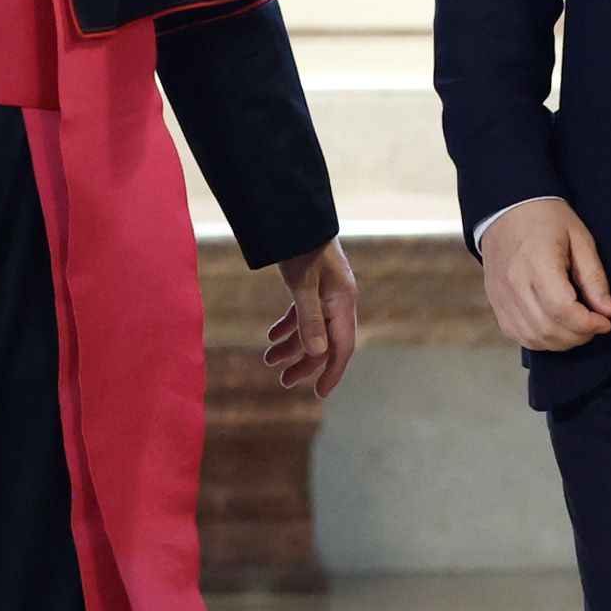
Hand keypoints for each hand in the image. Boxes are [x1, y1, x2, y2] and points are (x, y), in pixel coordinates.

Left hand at [265, 240, 360, 396]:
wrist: (295, 216)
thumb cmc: (301, 248)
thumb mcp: (303, 284)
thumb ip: (310, 319)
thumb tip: (318, 354)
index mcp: (342, 302)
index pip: (342, 346)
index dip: (331, 372)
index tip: (319, 394)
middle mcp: (338, 301)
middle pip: (325, 342)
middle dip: (305, 363)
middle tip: (283, 381)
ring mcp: (326, 293)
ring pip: (312, 329)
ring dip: (292, 346)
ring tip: (268, 359)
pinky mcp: (313, 285)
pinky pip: (303, 314)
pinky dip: (288, 326)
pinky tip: (272, 335)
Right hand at [478, 197, 610, 351]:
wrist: (506, 209)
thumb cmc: (545, 219)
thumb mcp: (580, 239)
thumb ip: (594, 277)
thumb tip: (608, 311)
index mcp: (537, 263)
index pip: (563, 310)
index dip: (588, 324)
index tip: (605, 321)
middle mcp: (515, 283)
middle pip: (549, 329)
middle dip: (579, 336)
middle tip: (595, 325)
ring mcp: (502, 296)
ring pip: (533, 338)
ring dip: (561, 342)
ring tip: (577, 328)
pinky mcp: (496, 303)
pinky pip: (517, 335)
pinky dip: (540, 340)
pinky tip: (555, 328)